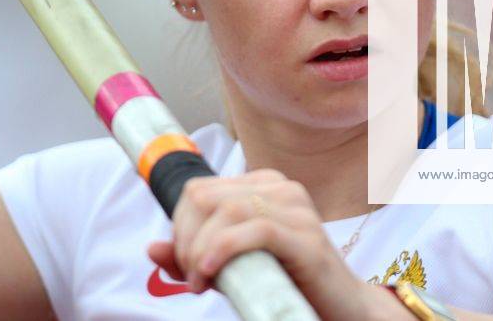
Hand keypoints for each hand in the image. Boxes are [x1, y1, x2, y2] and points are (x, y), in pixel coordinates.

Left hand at [146, 169, 383, 320]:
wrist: (341, 309)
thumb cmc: (285, 284)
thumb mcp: (231, 268)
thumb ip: (193, 257)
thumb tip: (152, 248)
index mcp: (262, 184)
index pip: (197, 190)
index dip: (179, 227)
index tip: (186, 265)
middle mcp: (280, 188)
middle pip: (205, 198)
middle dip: (186, 240)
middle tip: (193, 278)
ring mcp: (297, 210)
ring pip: (226, 212)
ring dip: (200, 251)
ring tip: (202, 282)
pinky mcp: (307, 238)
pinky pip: (255, 230)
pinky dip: (223, 250)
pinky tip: (211, 273)